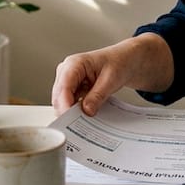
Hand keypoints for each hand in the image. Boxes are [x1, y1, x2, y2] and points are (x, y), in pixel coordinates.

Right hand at [51, 33, 172, 115]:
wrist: (126, 60)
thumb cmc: (119, 62)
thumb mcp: (112, 79)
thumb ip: (98, 95)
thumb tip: (86, 110)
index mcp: (74, 64)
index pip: (63, 87)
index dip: (66, 105)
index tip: (72, 120)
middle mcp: (67, 71)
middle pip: (59, 97)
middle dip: (68, 112)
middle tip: (82, 124)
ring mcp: (68, 81)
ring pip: (62, 103)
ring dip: (72, 113)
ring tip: (87, 119)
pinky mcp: (73, 89)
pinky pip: (70, 104)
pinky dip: (77, 111)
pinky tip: (87, 114)